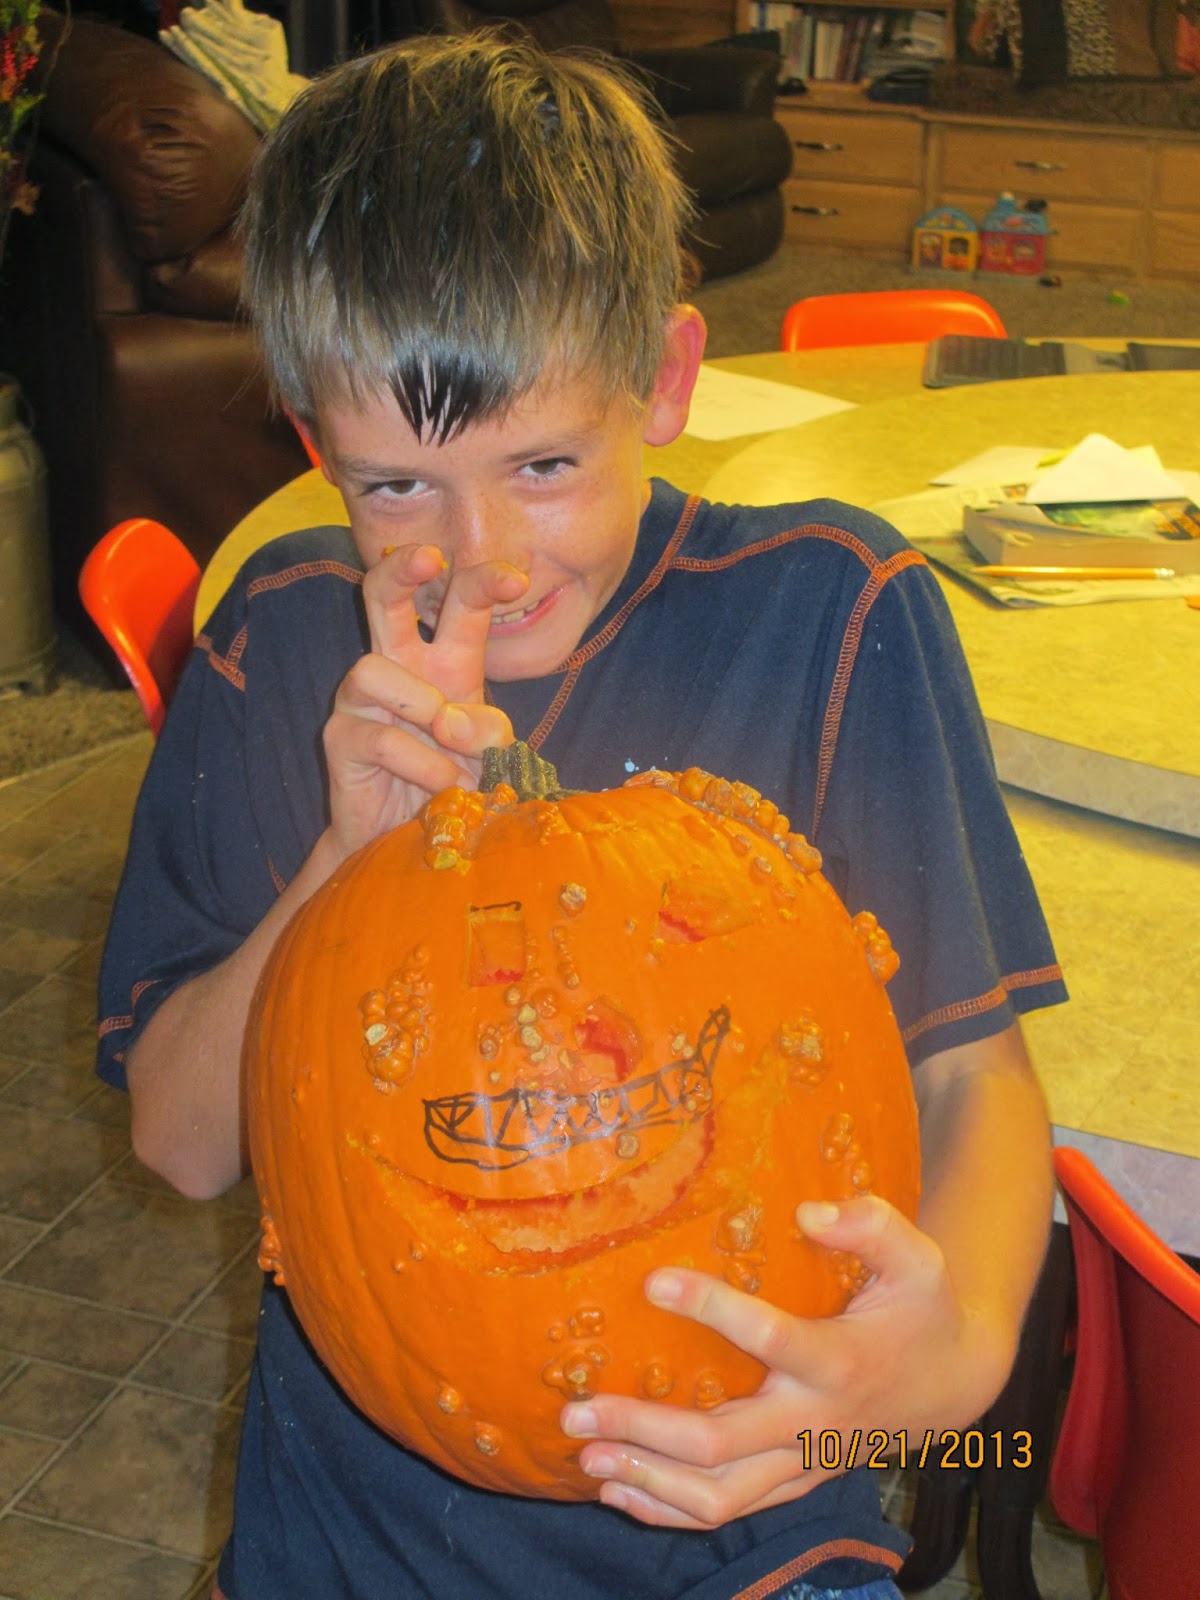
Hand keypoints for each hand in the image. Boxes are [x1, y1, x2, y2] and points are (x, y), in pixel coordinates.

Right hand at [322, 544, 527, 859]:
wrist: (406, 837)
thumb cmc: (453, 783)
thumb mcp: (489, 755)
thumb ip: (488, 731)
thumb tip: (451, 721)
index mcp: (443, 660)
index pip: (458, 604)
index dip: (483, 581)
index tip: (515, 578)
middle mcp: (397, 666)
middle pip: (381, 594)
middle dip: (401, 568)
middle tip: (429, 557)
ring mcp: (361, 699)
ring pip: (373, 669)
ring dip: (420, 706)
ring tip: (447, 744)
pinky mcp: (340, 738)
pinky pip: (378, 736)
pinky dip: (419, 762)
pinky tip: (440, 784)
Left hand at [559, 1196, 1013, 1528]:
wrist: (953, 1384)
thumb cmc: (921, 1308)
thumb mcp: (918, 1258)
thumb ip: (871, 1225)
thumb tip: (810, 1211)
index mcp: (840, 1361)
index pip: (770, 1339)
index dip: (712, 1309)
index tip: (653, 1281)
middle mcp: (813, 1422)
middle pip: (721, 1442)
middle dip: (645, 1429)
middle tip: (578, 1411)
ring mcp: (801, 1462)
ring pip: (719, 1494)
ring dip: (647, 1480)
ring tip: (586, 1457)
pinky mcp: (793, 1480)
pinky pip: (729, 1509)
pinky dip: (669, 1510)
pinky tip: (617, 1492)